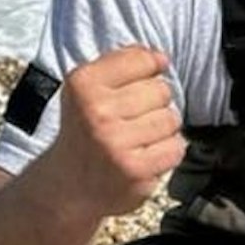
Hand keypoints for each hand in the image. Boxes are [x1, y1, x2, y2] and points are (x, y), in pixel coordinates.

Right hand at [44, 44, 184, 220]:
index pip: (142, 60)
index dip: (149, 70)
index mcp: (84, 84)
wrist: (68, 186)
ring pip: (171, 119)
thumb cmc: (85, 131)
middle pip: (161, 90)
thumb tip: (161, 58)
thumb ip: (122, 64)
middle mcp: (97, 112)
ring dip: (163, 129)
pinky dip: (167, 151)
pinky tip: (147, 155)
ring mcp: (117, 143)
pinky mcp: (136, 169)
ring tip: (140, 137)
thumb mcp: (87, 88)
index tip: (138, 85)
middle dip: (155, 103)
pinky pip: (175, 147)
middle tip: (134, 119)